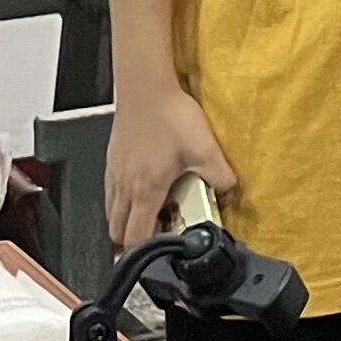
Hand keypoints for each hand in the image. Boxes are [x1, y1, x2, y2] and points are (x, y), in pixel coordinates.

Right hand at [105, 70, 237, 248]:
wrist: (145, 86)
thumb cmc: (169, 114)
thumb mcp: (205, 149)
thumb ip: (221, 176)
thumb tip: (230, 192)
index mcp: (146, 190)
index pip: (136, 237)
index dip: (146, 253)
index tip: (161, 254)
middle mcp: (125, 186)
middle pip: (117, 232)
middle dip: (133, 242)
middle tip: (157, 236)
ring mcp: (115, 173)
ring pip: (112, 213)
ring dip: (126, 221)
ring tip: (151, 215)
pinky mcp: (112, 159)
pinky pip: (111, 193)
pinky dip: (122, 202)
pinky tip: (142, 189)